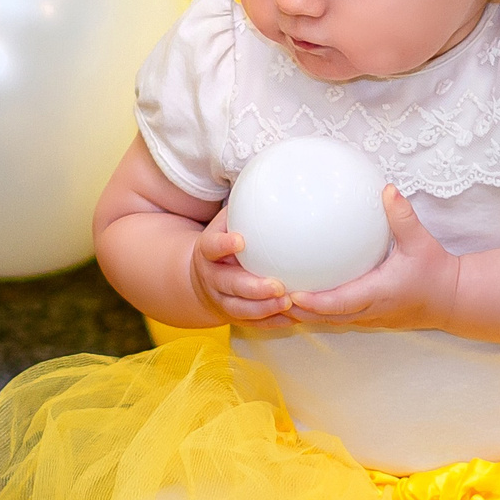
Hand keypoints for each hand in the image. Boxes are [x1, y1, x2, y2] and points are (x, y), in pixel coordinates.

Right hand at [190, 205, 294, 328]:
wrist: (203, 276)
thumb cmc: (227, 241)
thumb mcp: (228, 222)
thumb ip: (248, 205)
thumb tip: (281, 175)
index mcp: (207, 252)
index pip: (211, 247)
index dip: (223, 245)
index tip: (241, 240)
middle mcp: (212, 278)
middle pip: (229, 285)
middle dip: (252, 288)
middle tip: (278, 286)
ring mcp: (222, 300)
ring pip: (241, 310)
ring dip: (264, 309)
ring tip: (289, 304)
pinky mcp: (236, 316)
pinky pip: (255, 323)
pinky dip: (273, 322)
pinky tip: (296, 318)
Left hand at [287, 187, 461, 331]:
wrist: (452, 299)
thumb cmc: (436, 271)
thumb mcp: (421, 242)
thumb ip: (402, 217)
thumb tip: (387, 190)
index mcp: (378, 293)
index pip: (339, 303)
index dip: (314, 302)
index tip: (290, 294)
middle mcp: (369, 310)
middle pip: (325, 317)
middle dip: (297, 312)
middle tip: (268, 297)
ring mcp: (368, 318)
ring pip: (328, 320)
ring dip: (303, 314)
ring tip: (273, 300)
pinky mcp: (369, 318)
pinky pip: (337, 317)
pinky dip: (317, 311)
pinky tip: (299, 296)